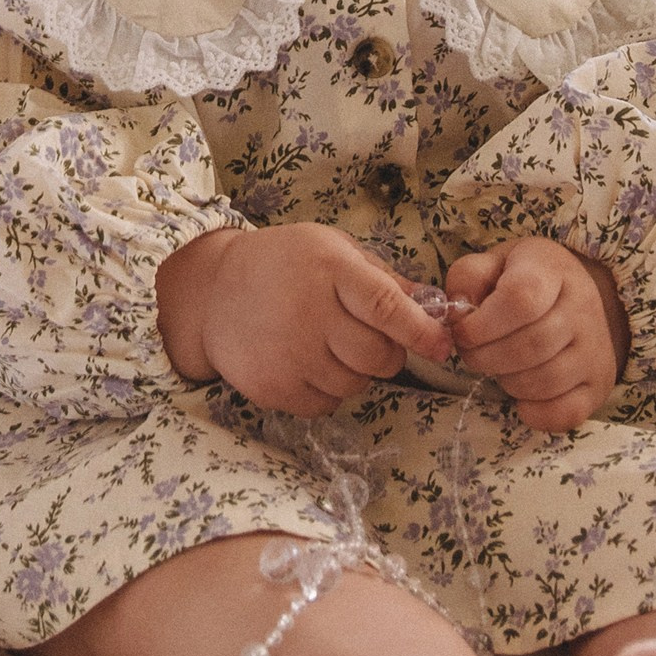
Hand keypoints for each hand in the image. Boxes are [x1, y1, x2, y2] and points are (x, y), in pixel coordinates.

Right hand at [157, 223, 451, 417]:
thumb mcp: (332, 250)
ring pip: (356, 385)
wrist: (213, 291)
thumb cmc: (285, 265)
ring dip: (354, 372)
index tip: (442, 346)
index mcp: (331, 269)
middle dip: (386, 353)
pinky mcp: (272, 388)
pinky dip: (326, 390)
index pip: (388, 307)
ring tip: (327, 345)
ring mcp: (288, 354)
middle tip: (365, 337)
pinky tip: (305, 362)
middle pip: (379, 357)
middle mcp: (309, 312)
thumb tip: (436, 310)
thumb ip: (383, 279)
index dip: (422, 331)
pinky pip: (326, 405)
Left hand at [443, 235, 627, 430]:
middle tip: (472, 353)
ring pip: (546, 381)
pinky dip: (534, 412)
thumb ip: (468, 278)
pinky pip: (566, 413)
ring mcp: (596, 349)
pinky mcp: (600, 384)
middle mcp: (583, 308)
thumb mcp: (493, 262)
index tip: (462, 332)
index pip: (521, 299)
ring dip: (507, 381)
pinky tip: (520, 394)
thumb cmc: (523, 279)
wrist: (575, 294)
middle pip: (532, 345)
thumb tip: (459, 311)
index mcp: (552, 270)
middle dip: (486, 357)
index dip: (482, 324)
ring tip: (498, 366)